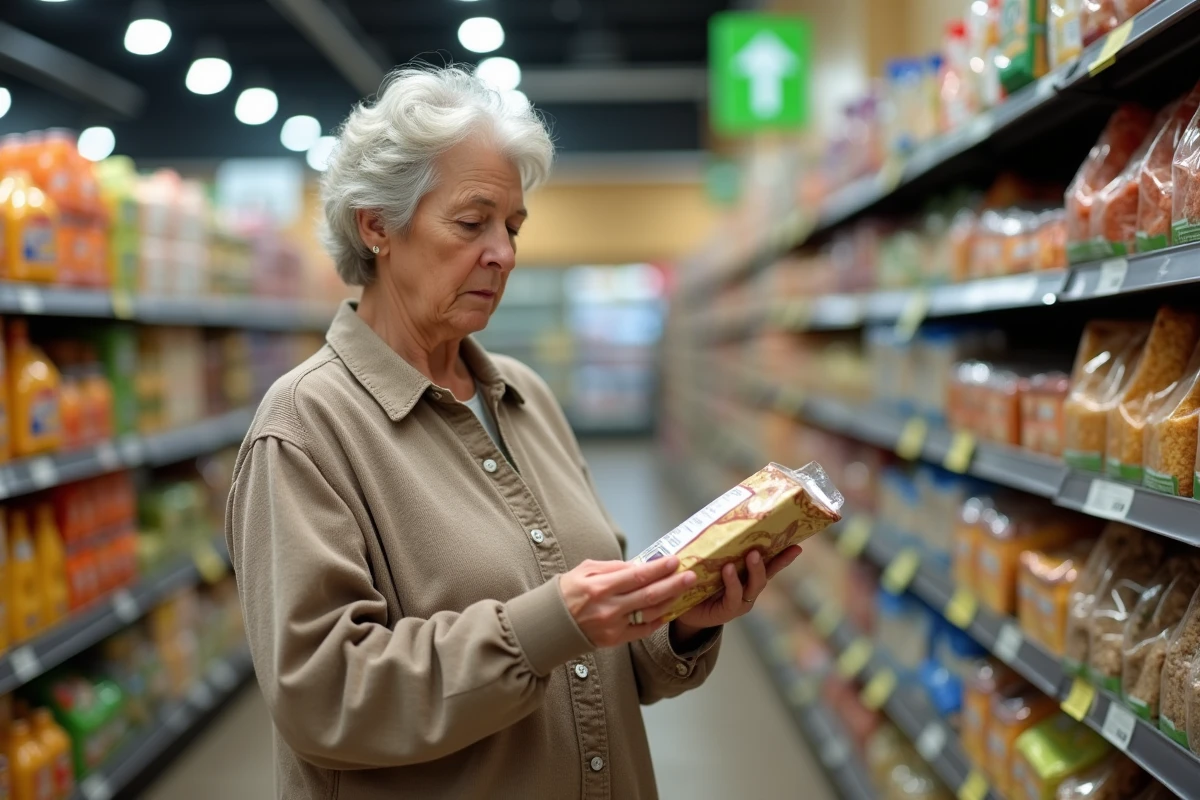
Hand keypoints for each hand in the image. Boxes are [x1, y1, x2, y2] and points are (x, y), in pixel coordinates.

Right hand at [559, 556, 697, 647]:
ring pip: (650, 613)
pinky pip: (643, 630)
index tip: (674, 560)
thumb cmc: (567, 592)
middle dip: (673, 584)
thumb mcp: (585, 571)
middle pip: (649, 594)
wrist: (550, 625)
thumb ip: (613, 567)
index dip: (658, 568)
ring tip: (684, 590)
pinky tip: (669, 610)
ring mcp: (613, 626)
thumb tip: (638, 564)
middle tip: (690, 575)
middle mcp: (608, 607)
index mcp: (600, 586)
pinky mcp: (614, 640)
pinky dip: (658, 620)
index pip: (637, 575)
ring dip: (670, 601)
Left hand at [671, 546, 802, 645]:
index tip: (797, 545)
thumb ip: (716, 546)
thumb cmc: (695, 579)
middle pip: (767, 573)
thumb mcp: (708, 560)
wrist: (678, 606)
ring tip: (752, 554)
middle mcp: (748, 588)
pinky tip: (728, 570)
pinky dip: (733, 582)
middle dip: (774, 559)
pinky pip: (734, 596)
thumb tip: (717, 517)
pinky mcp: (728, 611)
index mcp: (747, 574)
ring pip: (754, 585)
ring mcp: (741, 601)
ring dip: (755, 569)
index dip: (784, 556)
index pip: (770, 563)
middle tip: (770, 542)